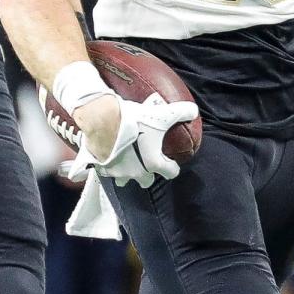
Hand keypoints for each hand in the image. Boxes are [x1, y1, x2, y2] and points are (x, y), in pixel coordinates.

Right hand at [70, 91, 198, 188]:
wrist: (102, 119)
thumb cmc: (133, 120)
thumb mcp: (161, 114)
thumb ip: (180, 112)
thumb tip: (194, 110)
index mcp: (152, 163)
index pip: (170, 172)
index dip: (172, 167)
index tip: (171, 162)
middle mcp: (135, 172)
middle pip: (146, 182)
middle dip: (147, 175)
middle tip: (146, 162)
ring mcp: (116, 172)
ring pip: (123, 181)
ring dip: (125, 173)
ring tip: (125, 162)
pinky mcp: (100, 167)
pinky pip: (103, 172)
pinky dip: (105, 167)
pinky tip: (105, 158)